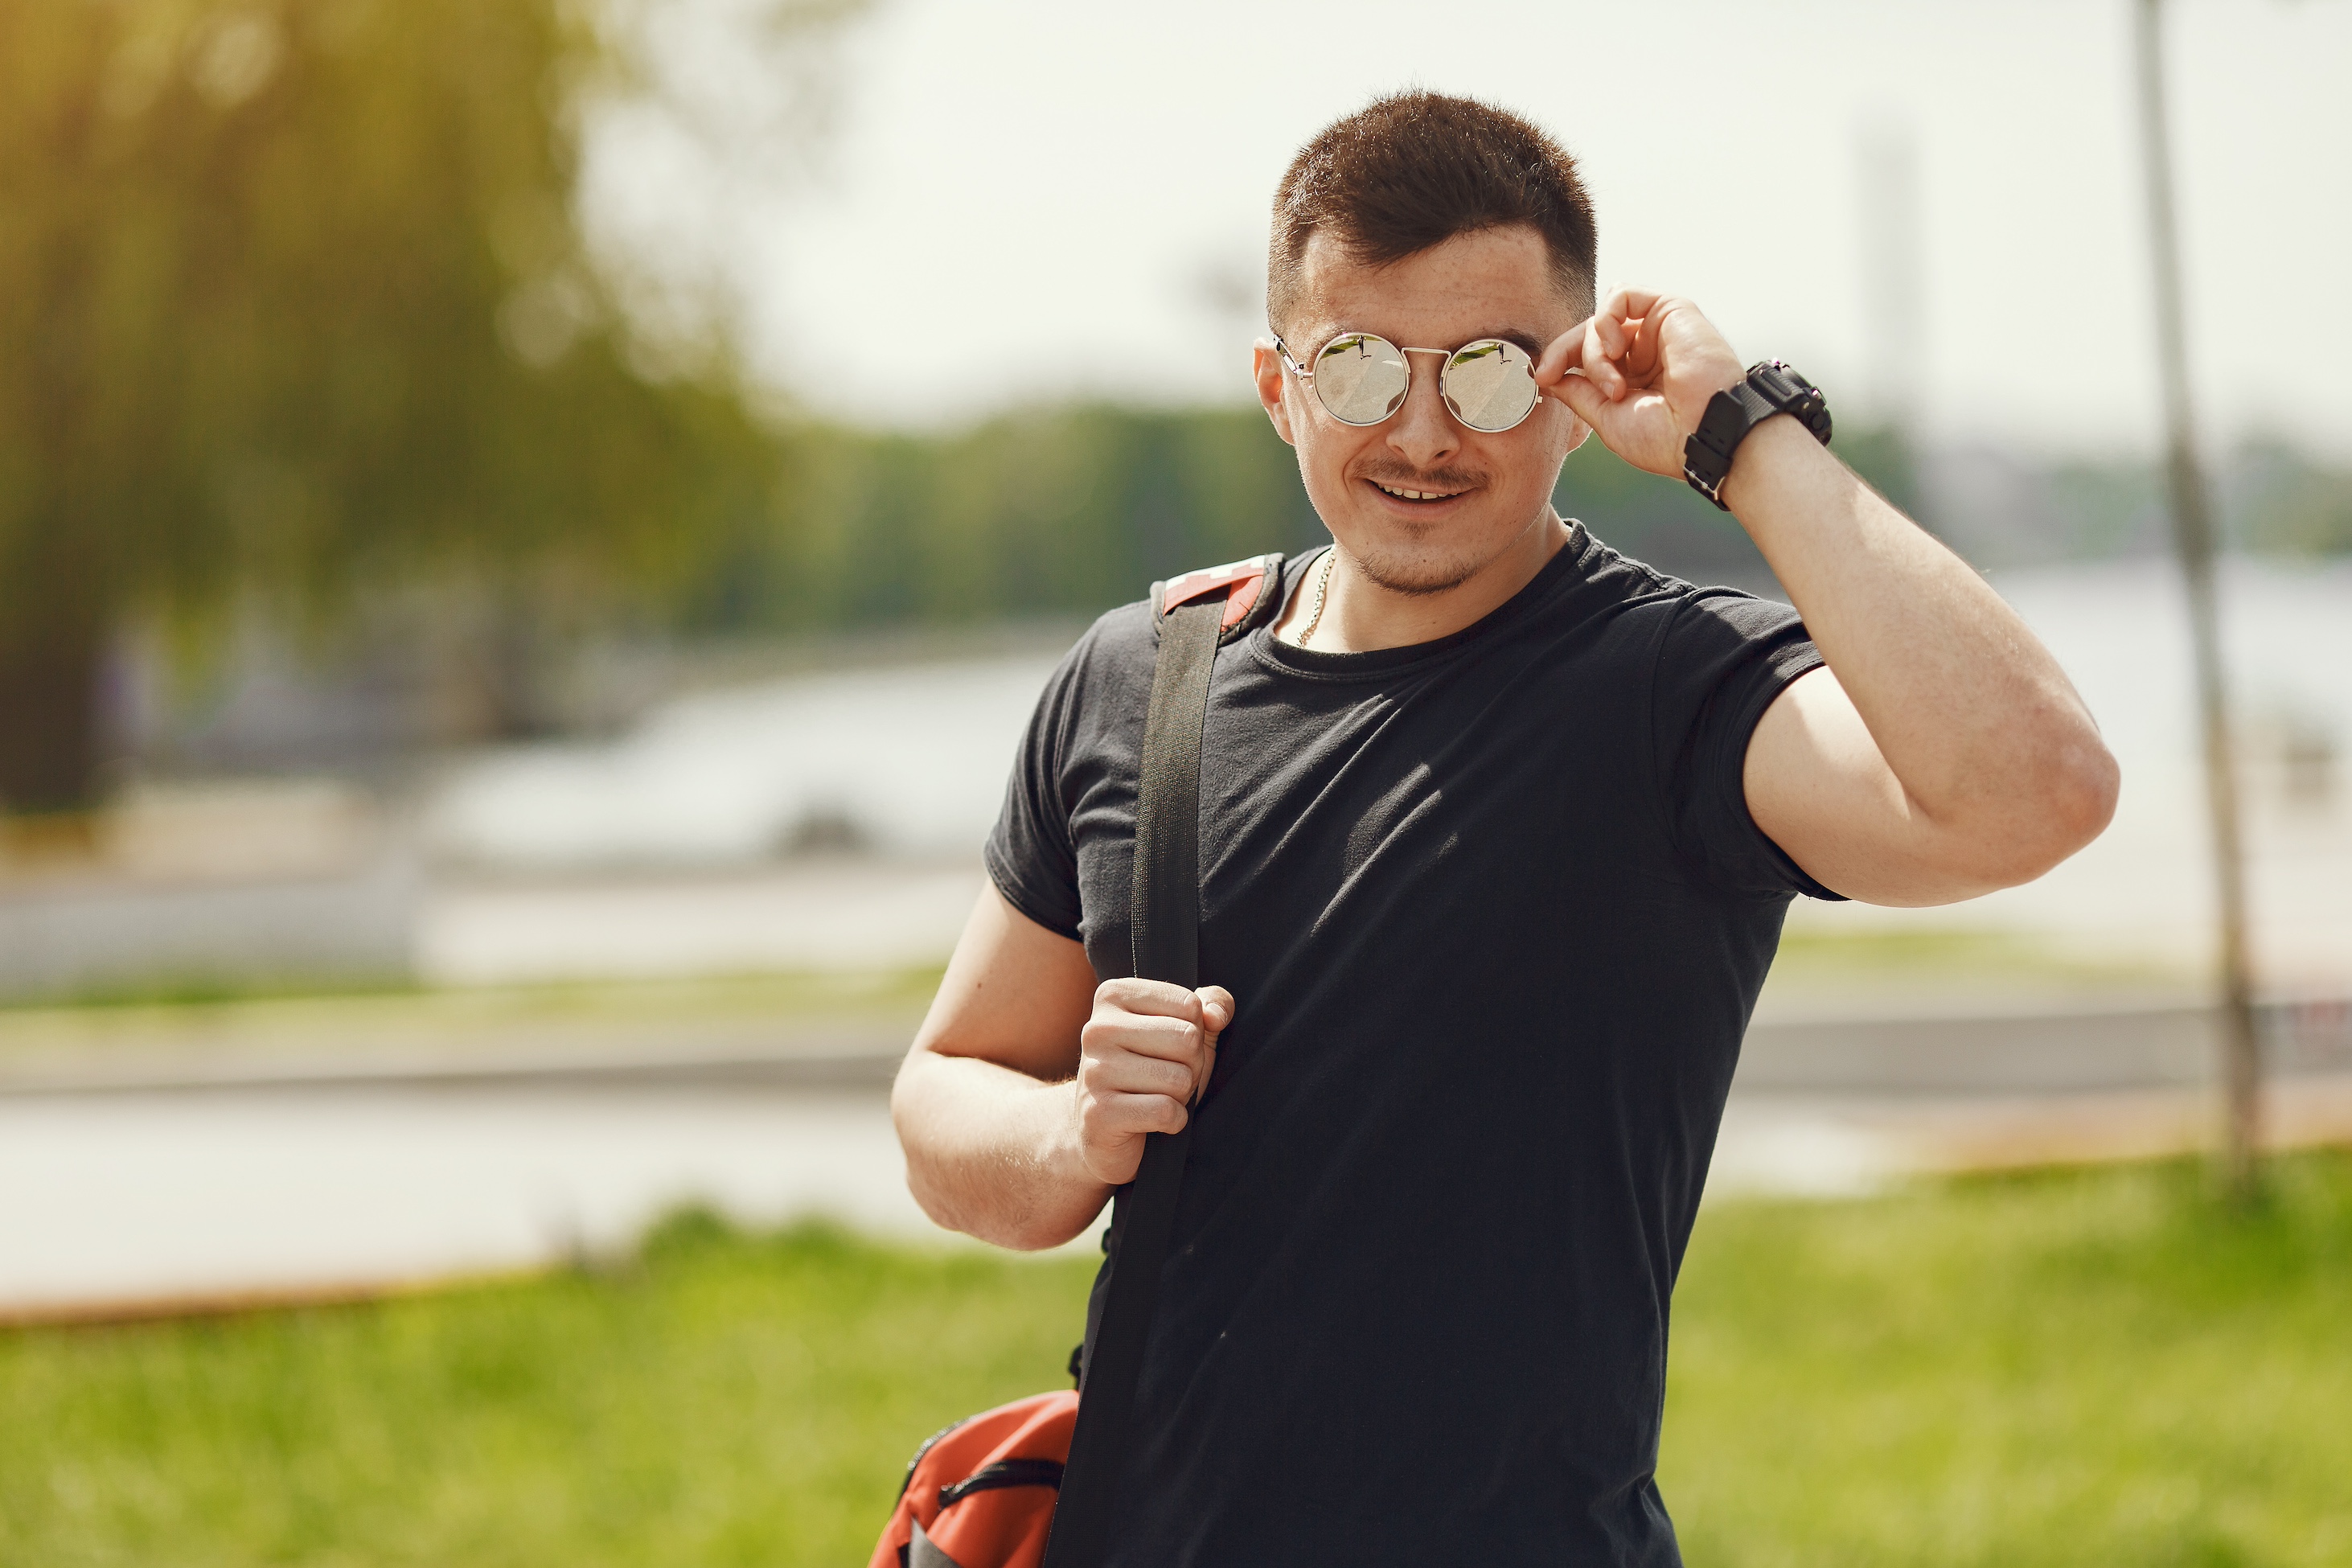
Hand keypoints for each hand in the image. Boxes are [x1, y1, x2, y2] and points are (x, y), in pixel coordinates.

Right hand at [1070, 978, 1233, 1185]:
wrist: (1103, 1128)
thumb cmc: (1151, 1069)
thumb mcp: (1186, 1028)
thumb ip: (1213, 1002)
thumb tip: (1216, 1016)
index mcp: (1112, 996)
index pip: (1189, 1005)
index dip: (1195, 1032)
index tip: (1170, 1047)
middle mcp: (1096, 1028)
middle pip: (1187, 1039)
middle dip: (1192, 1065)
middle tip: (1168, 1076)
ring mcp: (1094, 1071)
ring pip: (1179, 1078)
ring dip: (1182, 1095)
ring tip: (1157, 1096)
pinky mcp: (1099, 1113)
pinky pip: (1165, 1111)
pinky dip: (1174, 1121)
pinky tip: (1154, 1120)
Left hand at [1535, 290, 1746, 479]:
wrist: (1705, 435)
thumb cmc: (1666, 438)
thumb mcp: (1607, 418)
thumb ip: (1579, 394)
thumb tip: (1549, 377)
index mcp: (1634, 378)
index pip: (1585, 355)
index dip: (1559, 361)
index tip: (1540, 378)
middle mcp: (1645, 351)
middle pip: (1588, 333)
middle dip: (1565, 353)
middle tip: (1552, 376)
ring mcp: (1657, 330)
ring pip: (1601, 319)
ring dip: (1593, 351)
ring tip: (1613, 386)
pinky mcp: (1671, 309)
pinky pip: (1621, 295)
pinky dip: (1606, 319)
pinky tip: (1616, 350)